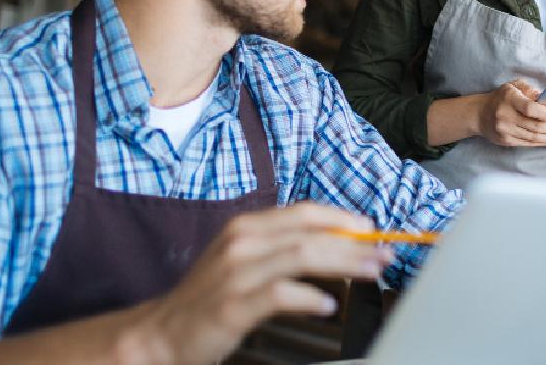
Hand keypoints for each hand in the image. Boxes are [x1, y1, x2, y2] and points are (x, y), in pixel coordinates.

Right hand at [140, 203, 393, 364]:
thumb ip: (285, 249)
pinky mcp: (231, 306)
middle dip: (355, 243)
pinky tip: (328, 306)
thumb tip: (339, 245)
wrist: (161, 334)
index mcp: (247, 226)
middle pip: (311, 232)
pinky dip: (309, 298)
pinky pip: (279, 294)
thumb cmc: (210, 298)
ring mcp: (235, 273)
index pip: (306, 212)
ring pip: (302, 256)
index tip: (372, 230)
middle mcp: (241, 242)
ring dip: (345, 263)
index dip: (344, 219)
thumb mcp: (245, 261)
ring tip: (371, 273)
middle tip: (384, 254)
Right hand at [478, 79, 545, 146]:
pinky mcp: (505, 140)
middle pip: (534, 126)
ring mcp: (505, 130)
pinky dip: (541, 142)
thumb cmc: (501, 98)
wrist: (479, 114)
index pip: (531, 108)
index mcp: (509, 99)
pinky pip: (527, 143)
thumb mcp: (513, 86)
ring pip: (532, 137)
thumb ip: (530, 90)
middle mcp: (505, 116)